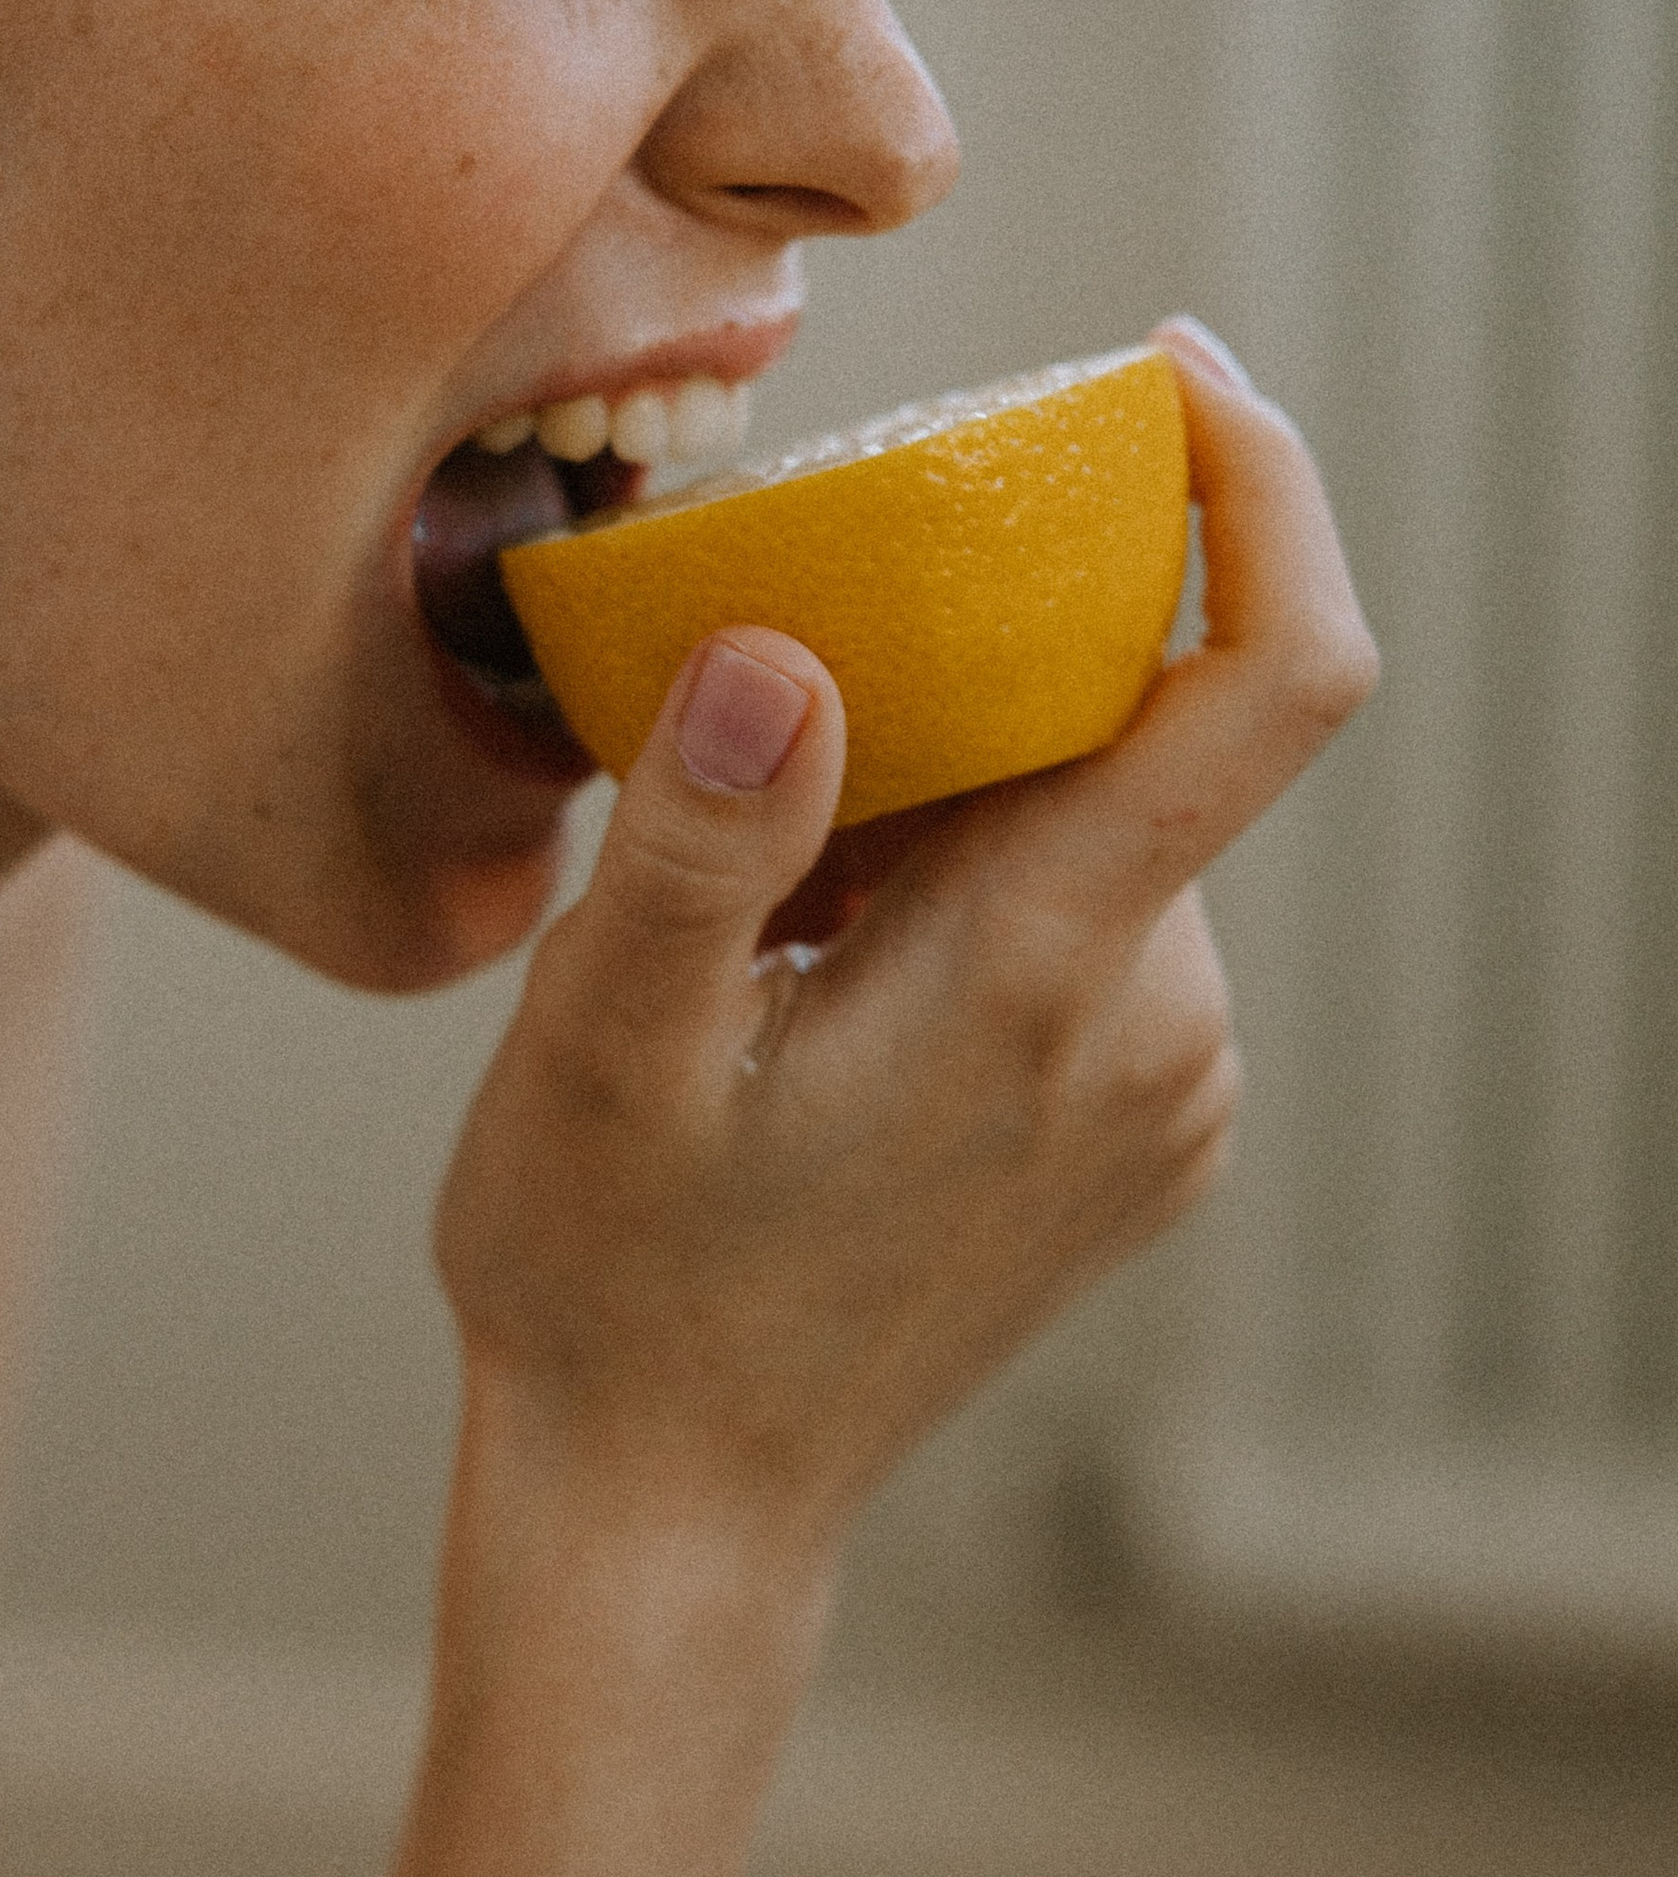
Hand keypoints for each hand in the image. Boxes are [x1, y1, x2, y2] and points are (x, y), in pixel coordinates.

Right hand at [435, 323, 1376, 1560]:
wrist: (670, 1507)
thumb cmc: (612, 1282)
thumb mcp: (601, 1052)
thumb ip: (696, 847)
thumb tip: (776, 653)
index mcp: (1046, 975)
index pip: (1274, 678)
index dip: (1262, 487)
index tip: (1168, 368)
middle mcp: (1158, 1028)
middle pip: (1155, 726)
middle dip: (1003, 640)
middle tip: (796, 660)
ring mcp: (1167, 1092)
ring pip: (1111, 821)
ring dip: (969, 776)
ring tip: (773, 880)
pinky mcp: (1142, 1130)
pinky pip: (1096, 918)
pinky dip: (983, 870)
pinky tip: (826, 957)